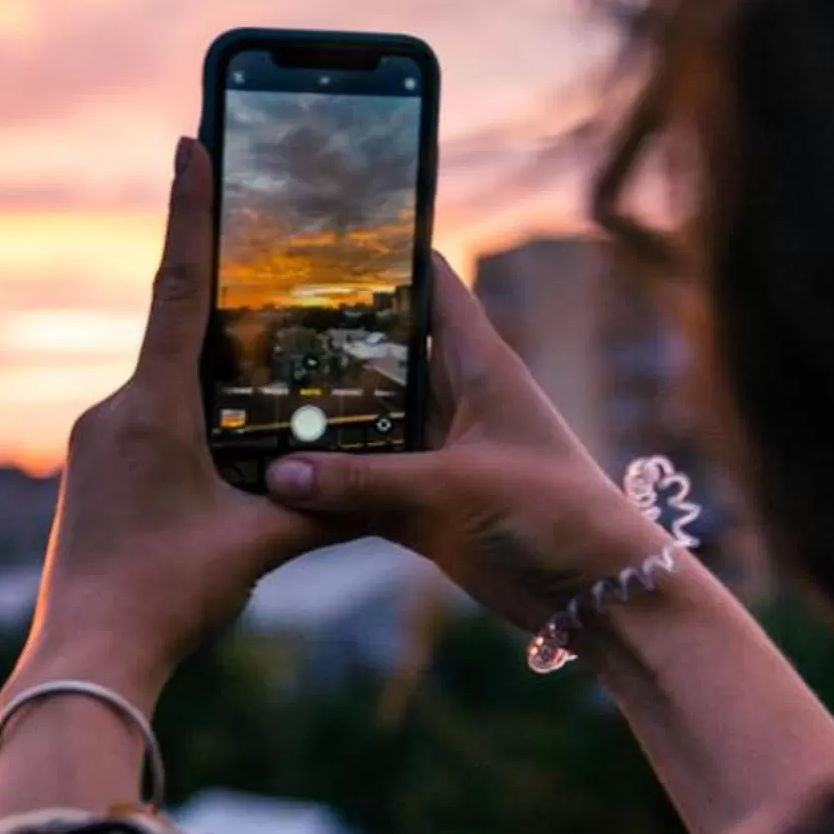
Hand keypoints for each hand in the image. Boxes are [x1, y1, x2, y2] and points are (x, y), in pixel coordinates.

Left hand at [10, 138, 335, 707]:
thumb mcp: (259, 546)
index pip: (179, 287)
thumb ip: (324, 504)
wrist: (84, 661)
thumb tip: (389, 483)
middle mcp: (113, 413)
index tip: (193, 142)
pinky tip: (228, 450)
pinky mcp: (94, 479)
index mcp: (151, 408)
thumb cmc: (164, 598)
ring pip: (166, 389)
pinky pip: (149, 427)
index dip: (192, 212)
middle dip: (226, 303)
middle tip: (267, 254)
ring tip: (267, 371)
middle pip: (179, 336)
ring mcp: (96, 447)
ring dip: (214, 378)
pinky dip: (192, 422)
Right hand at [262, 256, 668, 631]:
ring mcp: (436, 453)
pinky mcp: (424, 505)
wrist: (593, 594)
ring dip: (317, 421)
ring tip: (240, 398)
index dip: (384, 257)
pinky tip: (268, 479)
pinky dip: (324, 485)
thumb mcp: (453, 488)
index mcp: (478, 364)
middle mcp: (452, 399)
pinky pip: (362, 484)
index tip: (318, 239)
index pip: (430, 286)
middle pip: (381, 354)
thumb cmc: (549, 512)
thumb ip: (364, 480)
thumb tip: (275, 474)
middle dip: (323, 342)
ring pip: (364, 423)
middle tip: (248, 324)